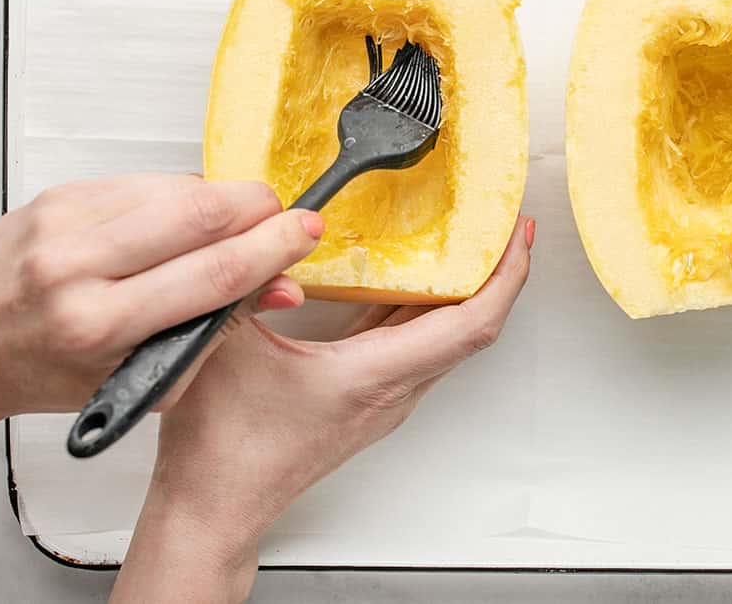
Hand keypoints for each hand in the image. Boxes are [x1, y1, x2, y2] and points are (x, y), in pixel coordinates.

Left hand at [0, 173, 321, 434]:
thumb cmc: (39, 372)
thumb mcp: (135, 380)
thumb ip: (214, 333)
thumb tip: (278, 288)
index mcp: (100, 326)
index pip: (214, 273)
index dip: (274, 247)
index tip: (305, 233)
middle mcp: (78, 266)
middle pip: (201, 212)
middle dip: (260, 208)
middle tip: (283, 218)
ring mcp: (65, 222)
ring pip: (178, 187)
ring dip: (222, 201)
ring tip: (231, 226)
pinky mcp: (59, 194)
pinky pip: (144, 180)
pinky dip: (178, 196)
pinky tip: (179, 221)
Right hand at [110, 215, 534, 603]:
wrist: (213, 508)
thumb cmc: (222, 454)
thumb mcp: (223, 348)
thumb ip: (246, 284)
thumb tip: (265, 232)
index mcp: (372, 377)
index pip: (471, 325)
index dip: (505, 277)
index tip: (517, 236)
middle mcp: (390, 389)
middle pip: (471, 327)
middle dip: (496, 270)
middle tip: (501, 221)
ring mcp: (382, 395)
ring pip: (443, 334)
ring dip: (464, 286)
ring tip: (468, 237)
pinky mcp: (365, 395)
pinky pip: (411, 340)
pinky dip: (424, 302)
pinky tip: (410, 272)